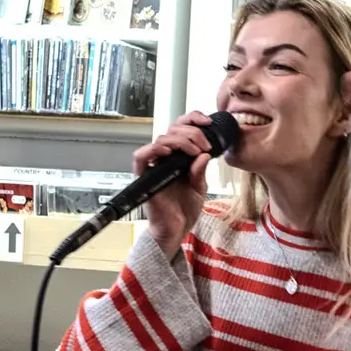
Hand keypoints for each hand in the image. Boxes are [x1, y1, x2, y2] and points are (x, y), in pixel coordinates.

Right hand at [140, 112, 215, 252]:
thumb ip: (200, 170)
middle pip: (172, 130)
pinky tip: (169, 152)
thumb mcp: (200, 187)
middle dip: (192, 132)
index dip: (192, 120)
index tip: (208, 123)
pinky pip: (141, 156)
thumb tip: (204, 155)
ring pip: (161, 139)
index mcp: (178, 157)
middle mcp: (165, 158)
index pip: (180, 129)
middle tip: (205, 145)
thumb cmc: (184, 210)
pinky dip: (154, 149)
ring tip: (195, 151)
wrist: (176, 230)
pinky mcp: (145, 176)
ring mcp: (154, 166)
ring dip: (181, 140)